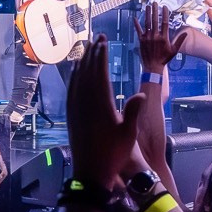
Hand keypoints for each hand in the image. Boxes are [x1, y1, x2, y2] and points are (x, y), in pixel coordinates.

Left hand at [64, 36, 146, 190]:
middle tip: (96, 38)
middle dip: (91, 53)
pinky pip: (70, 89)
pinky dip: (73, 77)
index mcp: (100, 105)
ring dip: (81, 62)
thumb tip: (140, 95)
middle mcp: (84, 103)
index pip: (99, 73)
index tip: (104, 41)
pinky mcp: (71, 115)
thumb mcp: (128, 134)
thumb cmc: (112, 154)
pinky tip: (76, 72)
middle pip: (86, 71)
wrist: (90, 173)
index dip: (101, 55)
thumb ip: (133, 113)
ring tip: (86, 49)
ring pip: (76, 78)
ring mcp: (75, 108)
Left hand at [136, 2, 176, 70]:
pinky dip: (136, 24)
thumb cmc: (164, 59)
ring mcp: (147, 37)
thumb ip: (179, 40)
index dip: (164, 14)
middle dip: (154, 10)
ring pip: (147, 23)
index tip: (164, 7)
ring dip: (147, 14)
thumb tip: (186, 33)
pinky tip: (134, 18)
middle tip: (154, 3)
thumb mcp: (174, 50)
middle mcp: (155, 36)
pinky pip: (138, 30)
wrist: (153, 66)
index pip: (164, 22)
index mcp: (163, 37)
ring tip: (147, 6)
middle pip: (155, 20)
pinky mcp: (141, 40)